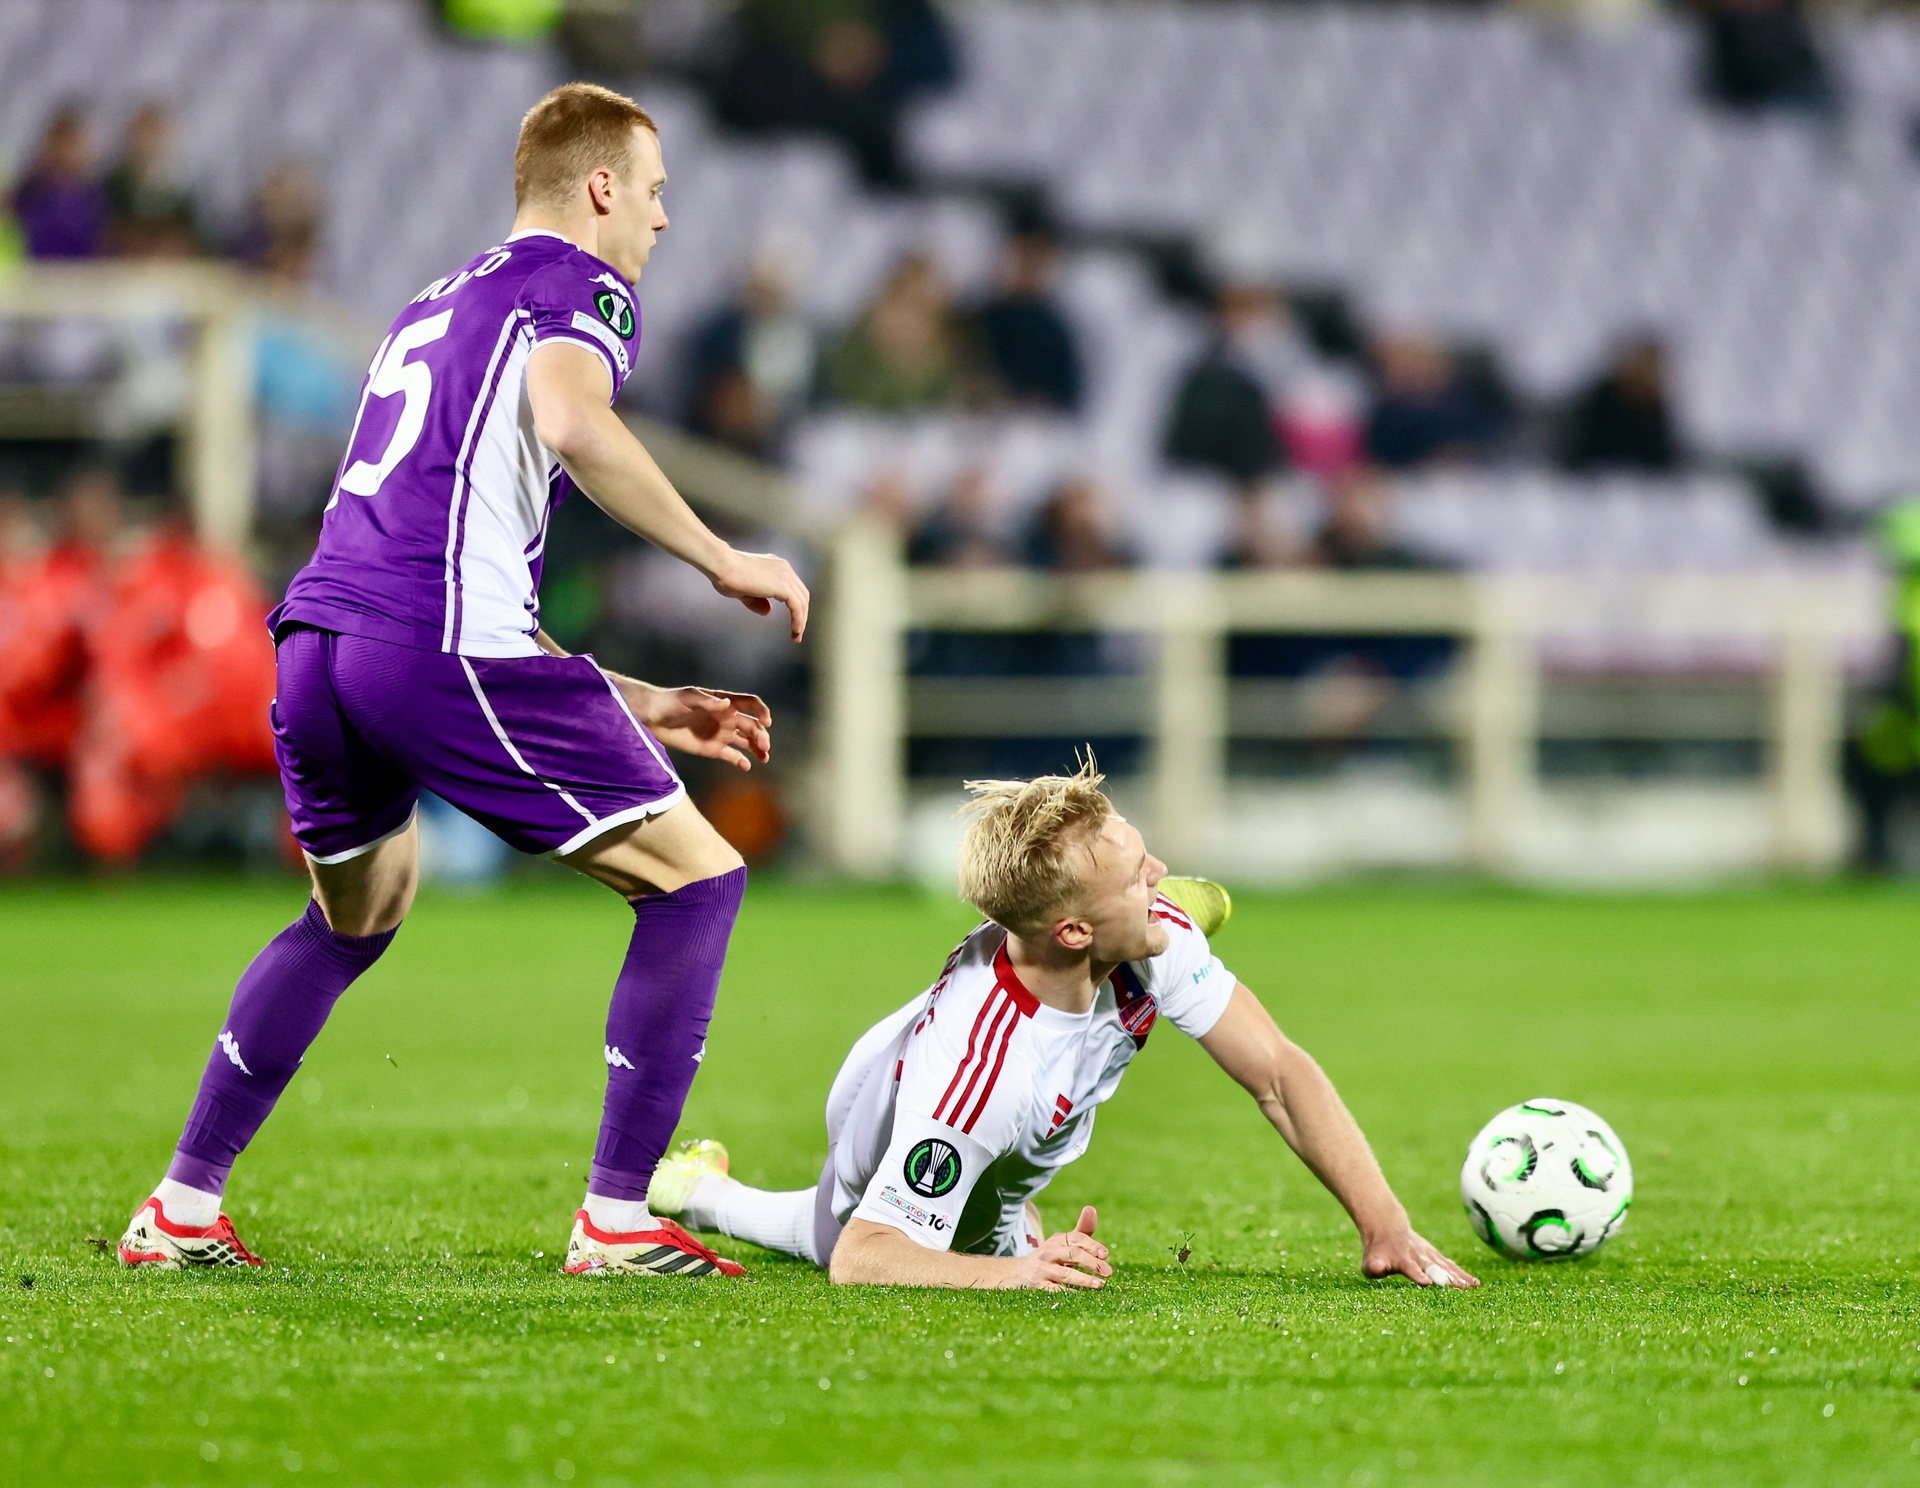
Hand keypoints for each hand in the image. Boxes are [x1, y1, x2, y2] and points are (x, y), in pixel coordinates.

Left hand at [616, 679, 771, 771]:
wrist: (652, 718)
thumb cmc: (669, 702)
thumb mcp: (687, 698)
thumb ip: (707, 701)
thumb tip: (727, 704)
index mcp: (724, 702)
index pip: (750, 704)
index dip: (761, 711)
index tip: (766, 722)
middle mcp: (726, 718)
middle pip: (751, 726)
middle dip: (761, 736)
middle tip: (764, 747)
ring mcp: (720, 734)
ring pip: (746, 741)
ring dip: (757, 748)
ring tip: (764, 758)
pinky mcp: (712, 749)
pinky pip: (732, 756)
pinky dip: (741, 761)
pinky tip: (747, 766)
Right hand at [712, 549, 809, 641]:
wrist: (722, 565)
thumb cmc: (727, 575)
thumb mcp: (744, 591)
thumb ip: (757, 600)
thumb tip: (768, 611)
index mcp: (777, 566)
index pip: (793, 588)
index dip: (795, 605)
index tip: (792, 620)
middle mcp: (784, 568)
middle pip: (802, 594)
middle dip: (801, 614)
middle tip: (797, 632)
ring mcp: (785, 575)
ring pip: (802, 601)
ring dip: (801, 621)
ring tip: (796, 636)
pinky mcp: (783, 586)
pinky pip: (797, 606)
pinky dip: (798, 620)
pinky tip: (795, 631)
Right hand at [1007, 1206, 1110, 1290]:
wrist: (1019, 1273)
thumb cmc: (1051, 1257)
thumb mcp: (1064, 1243)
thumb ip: (1082, 1230)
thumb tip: (1091, 1208)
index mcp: (1058, 1240)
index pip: (1077, 1238)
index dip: (1092, 1245)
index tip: (1106, 1254)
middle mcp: (1049, 1252)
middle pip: (1072, 1255)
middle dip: (1091, 1263)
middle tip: (1108, 1272)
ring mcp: (1042, 1269)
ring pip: (1065, 1274)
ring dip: (1083, 1279)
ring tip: (1100, 1284)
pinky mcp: (1037, 1285)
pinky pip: (1055, 1290)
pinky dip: (1069, 1293)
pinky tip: (1082, 1296)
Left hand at [1362, 1223, 1478, 1287]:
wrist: (1387, 1227)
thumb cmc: (1378, 1252)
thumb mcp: (1371, 1261)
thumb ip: (1374, 1268)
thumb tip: (1378, 1269)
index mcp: (1402, 1260)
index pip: (1411, 1268)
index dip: (1417, 1275)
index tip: (1426, 1282)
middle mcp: (1419, 1257)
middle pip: (1435, 1268)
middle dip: (1447, 1278)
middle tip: (1461, 1288)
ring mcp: (1429, 1255)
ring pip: (1446, 1267)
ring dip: (1459, 1277)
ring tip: (1472, 1287)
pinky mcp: (1436, 1257)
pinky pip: (1451, 1266)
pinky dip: (1462, 1274)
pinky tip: (1475, 1283)